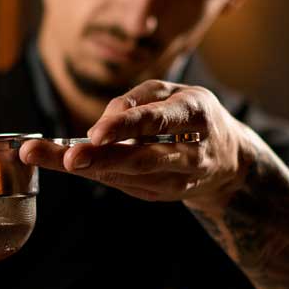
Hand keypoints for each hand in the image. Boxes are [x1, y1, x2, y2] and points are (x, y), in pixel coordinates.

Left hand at [19, 80, 256, 209]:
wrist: (230, 160)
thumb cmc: (191, 116)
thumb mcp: (173, 93)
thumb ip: (138, 100)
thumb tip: (104, 120)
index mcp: (195, 114)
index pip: (158, 120)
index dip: (126, 127)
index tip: (95, 133)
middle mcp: (191, 152)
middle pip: (142, 158)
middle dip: (103, 158)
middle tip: (68, 157)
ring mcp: (179, 180)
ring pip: (132, 177)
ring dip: (92, 170)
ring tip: (58, 160)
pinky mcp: (164, 195)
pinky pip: (127, 184)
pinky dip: (98, 174)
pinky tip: (68, 165)